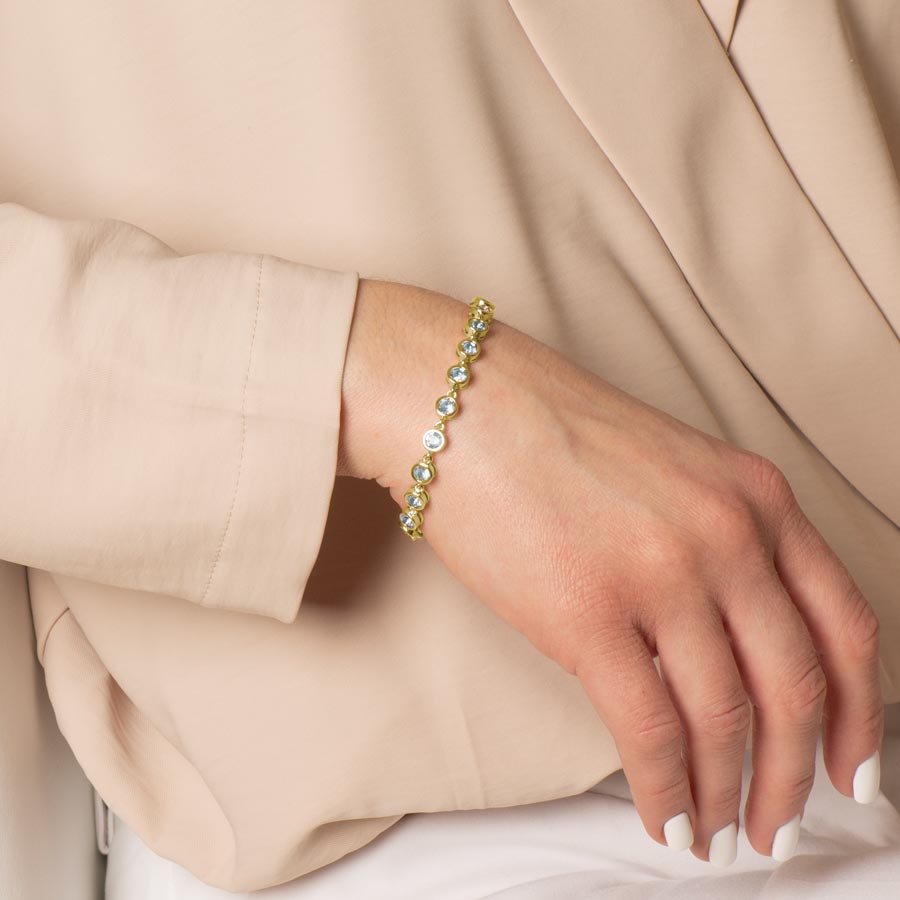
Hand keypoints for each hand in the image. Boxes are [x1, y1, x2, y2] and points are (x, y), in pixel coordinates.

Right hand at [338, 278, 883, 864]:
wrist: (464, 403)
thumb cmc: (552, 432)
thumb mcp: (672, 470)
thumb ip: (719, 546)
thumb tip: (725, 650)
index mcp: (755, 496)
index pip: (844, 624)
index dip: (857, 715)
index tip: (852, 771)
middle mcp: (726, 535)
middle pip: (794, 686)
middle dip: (793, 779)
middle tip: (778, 829)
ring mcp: (660, 574)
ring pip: (725, 720)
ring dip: (727, 796)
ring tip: (715, 835)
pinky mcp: (587, 614)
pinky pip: (650, 732)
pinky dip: (666, 792)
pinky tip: (665, 818)